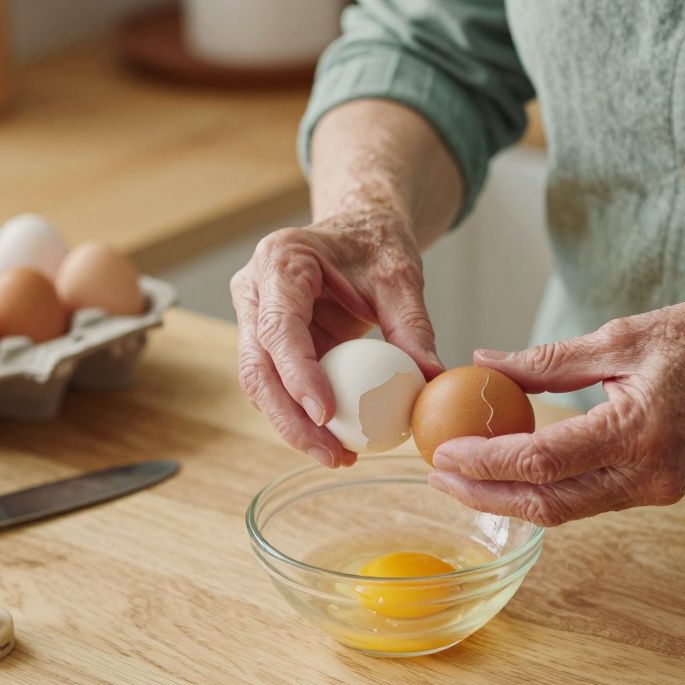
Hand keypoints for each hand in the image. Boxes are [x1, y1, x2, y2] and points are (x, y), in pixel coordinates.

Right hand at [231, 210, 443, 467]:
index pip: (280, 327)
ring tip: (337, 456)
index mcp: (281, 261)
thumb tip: (431, 379)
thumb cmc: (376, 243)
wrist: (358, 228)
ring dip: (293, 427)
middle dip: (290, 419)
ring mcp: (253, 318)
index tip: (326, 414)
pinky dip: (301, 417)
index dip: (298, 374)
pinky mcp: (265, 342)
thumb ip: (413, 326)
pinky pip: (276, 386)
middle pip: (257, 366)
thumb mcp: (401, 277)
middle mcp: (254, 290)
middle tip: (333, 454)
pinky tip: (334, 441)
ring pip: (259, 384)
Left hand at [427, 299, 684, 525]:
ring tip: (462, 475)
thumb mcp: (621, 336)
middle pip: (547, 502)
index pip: (543, 460)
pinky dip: (543, 488)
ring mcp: (655, 488)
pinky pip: (588, 498)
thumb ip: (550, 359)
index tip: (444, 452)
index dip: (486, 461)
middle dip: (486, 495)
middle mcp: (648, 472)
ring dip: (510, 497)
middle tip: (438, 476)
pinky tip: (509, 470)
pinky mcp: (656, 488)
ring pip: (566, 508)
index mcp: (638, 430)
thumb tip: (486, 362)